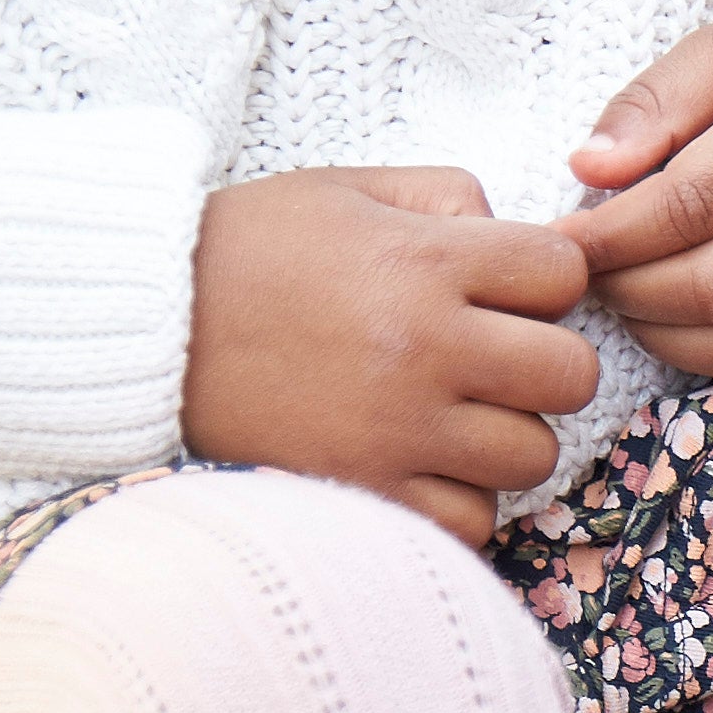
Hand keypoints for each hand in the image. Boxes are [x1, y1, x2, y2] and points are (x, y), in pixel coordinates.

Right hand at [183, 167, 597, 546]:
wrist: (142, 332)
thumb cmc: (246, 255)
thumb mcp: (342, 193)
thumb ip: (444, 198)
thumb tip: (515, 235)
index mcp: (420, 261)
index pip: (562, 275)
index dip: (543, 282)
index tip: (502, 292)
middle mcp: (421, 347)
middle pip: (570, 376)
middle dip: (542, 365)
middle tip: (490, 360)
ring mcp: (399, 428)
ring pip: (533, 455)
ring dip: (504, 438)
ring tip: (447, 413)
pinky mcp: (370, 494)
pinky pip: (476, 519)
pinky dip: (459, 498)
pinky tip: (419, 462)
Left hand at [561, 8, 712, 380]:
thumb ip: (654, 103)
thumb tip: (588, 170)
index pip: (691, 203)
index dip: (615, 234)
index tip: (564, 240)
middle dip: (630, 289)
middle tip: (585, 273)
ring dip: (664, 334)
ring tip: (621, 301)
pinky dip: (709, 356)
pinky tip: (670, 324)